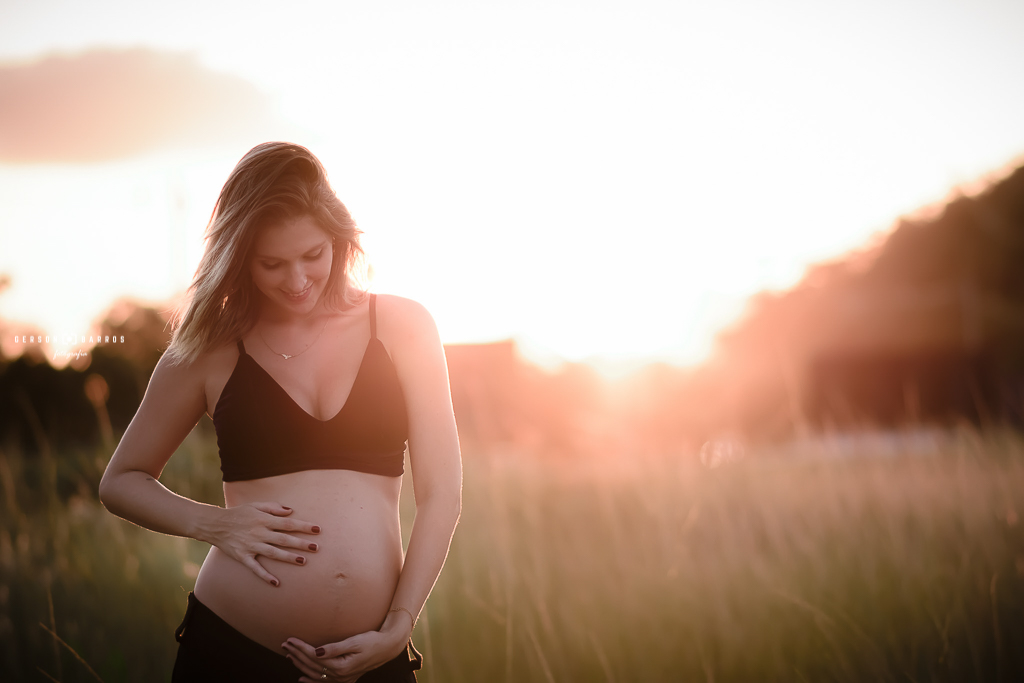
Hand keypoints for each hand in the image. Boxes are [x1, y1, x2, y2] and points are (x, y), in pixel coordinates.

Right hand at [202, 501, 320, 585]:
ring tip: (303, 561)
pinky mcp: (243, 556)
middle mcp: (259, 533)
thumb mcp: (256, 505)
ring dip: (288, 557)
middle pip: (284, 539)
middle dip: (301, 543)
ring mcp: (251, 546)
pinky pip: (255, 568)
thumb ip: (273, 507)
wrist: (215, 524)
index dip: (303, 526)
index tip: (318, 529)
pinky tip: (276, 582)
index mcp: (264, 520)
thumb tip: (290, 511)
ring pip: (273, 553)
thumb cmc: (238, 513)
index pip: (288, 523)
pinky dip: (265, 575)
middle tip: (316, 547)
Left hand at [282, 627, 407, 682]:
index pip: (314, 657)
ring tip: (289, 656)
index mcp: (341, 666)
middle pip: (312, 666)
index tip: (290, 639)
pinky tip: (302, 678)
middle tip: (285, 644)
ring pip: (315, 674)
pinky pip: (323, 682)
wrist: (388, 647)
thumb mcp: (354, 642)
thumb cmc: (372, 641)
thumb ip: (334, 648)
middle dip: (296, 655)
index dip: (300, 648)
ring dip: (300, 665)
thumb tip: (315, 651)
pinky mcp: (345, 679)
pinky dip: (311, 680)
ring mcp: (342, 679)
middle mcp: (340, 676)